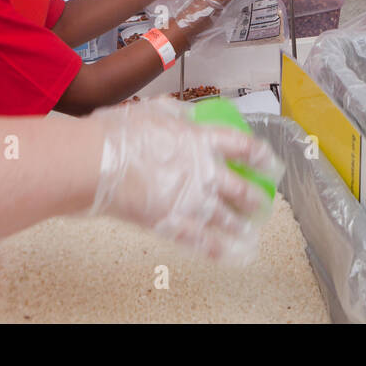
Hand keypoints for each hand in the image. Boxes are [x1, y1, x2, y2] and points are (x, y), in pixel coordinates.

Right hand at [87, 98, 282, 260]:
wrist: (96, 163)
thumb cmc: (118, 134)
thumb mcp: (153, 111)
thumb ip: (175, 113)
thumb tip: (186, 113)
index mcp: (200, 140)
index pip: (243, 147)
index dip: (261, 156)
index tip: (270, 163)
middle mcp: (204, 172)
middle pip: (241, 189)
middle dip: (255, 199)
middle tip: (263, 205)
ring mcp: (191, 201)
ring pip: (226, 219)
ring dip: (241, 227)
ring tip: (249, 232)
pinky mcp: (172, 224)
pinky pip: (202, 242)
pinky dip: (219, 250)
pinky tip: (230, 255)